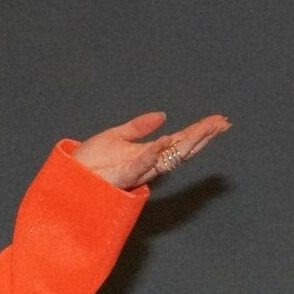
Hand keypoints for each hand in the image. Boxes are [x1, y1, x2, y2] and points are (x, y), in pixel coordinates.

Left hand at [69, 111, 231, 189]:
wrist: (70, 177)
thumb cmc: (91, 161)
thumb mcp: (117, 135)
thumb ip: (140, 126)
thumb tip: (163, 115)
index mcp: (149, 154)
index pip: (181, 141)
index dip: (200, 132)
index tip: (218, 121)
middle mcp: (148, 164)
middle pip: (182, 149)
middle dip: (203, 136)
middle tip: (223, 123)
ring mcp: (137, 170)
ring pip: (169, 157)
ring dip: (188, 143)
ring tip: (206, 130)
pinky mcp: (123, 176)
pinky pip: (142, 164)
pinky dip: (155, 152)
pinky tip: (167, 139)